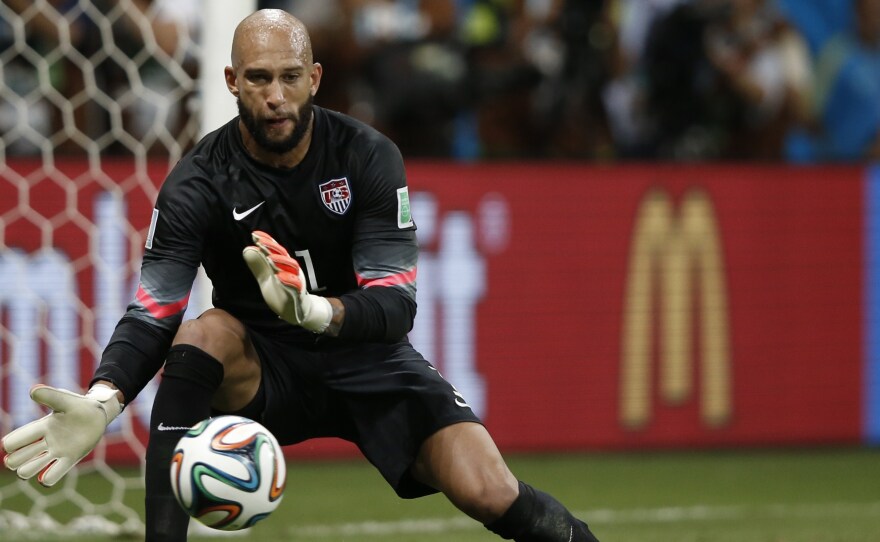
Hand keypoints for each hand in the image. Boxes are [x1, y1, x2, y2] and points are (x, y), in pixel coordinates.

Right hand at [2, 384, 121, 486]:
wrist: (99, 414)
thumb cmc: (79, 405)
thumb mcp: (64, 399)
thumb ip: (50, 396)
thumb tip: (32, 391)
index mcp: (41, 428)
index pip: (15, 441)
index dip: (10, 444)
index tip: (11, 444)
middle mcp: (44, 443)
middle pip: (16, 459)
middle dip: (16, 460)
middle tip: (32, 452)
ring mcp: (56, 452)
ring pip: (28, 470)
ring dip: (29, 470)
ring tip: (42, 460)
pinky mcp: (70, 459)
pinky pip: (52, 476)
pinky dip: (47, 478)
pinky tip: (48, 476)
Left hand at [242, 230, 332, 332]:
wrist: (298, 311)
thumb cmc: (282, 291)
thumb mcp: (266, 278)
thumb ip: (258, 265)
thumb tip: (247, 249)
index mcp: (284, 265)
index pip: (275, 251)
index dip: (267, 242)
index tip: (255, 235)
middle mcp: (291, 270)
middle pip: (284, 256)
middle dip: (272, 248)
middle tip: (260, 242)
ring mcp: (296, 281)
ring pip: (291, 269)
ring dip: (281, 262)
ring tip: (269, 258)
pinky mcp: (298, 294)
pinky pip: (296, 286)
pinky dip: (289, 280)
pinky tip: (280, 276)